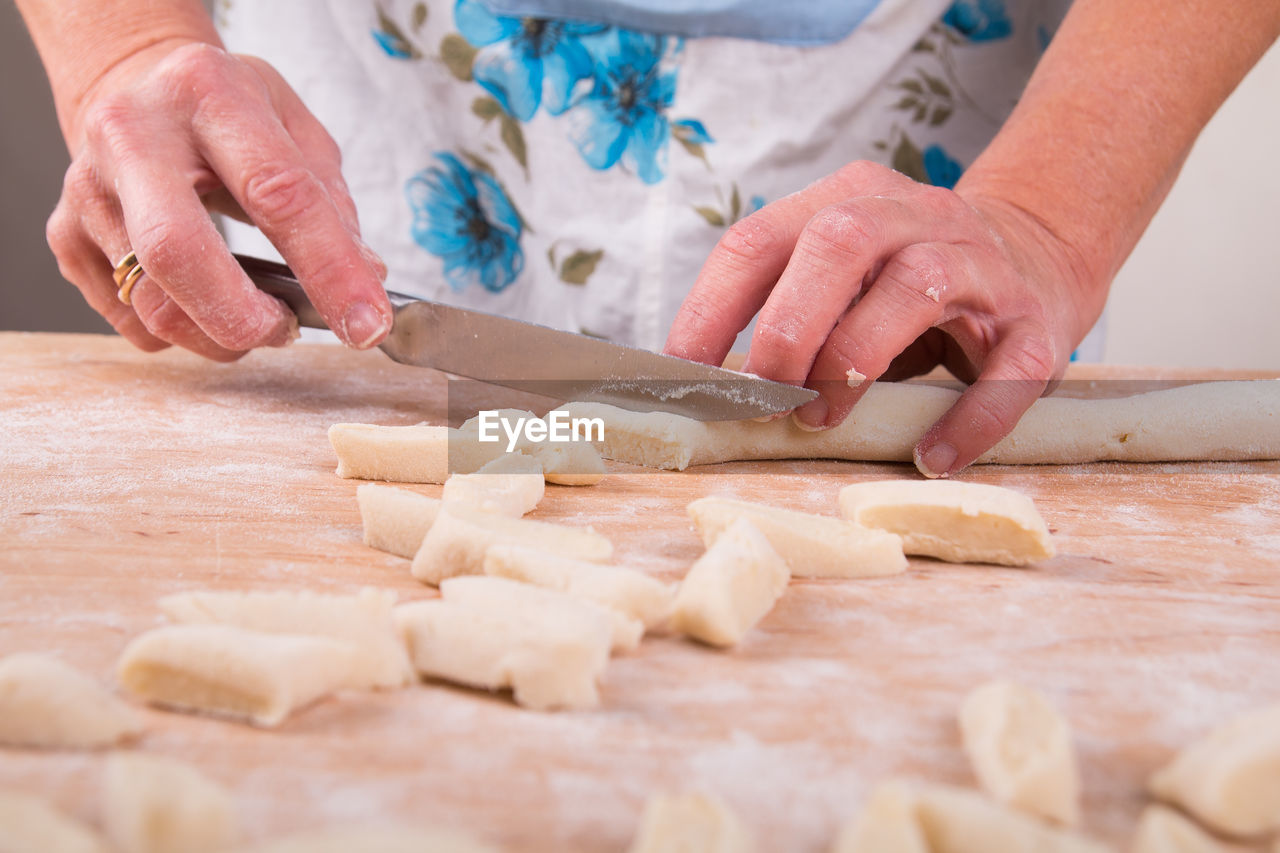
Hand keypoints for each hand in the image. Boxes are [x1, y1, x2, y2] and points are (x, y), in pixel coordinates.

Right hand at [46, 40, 390, 360]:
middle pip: (178, 254)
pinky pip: (128, 319)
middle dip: (245, 318)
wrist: (136, 87)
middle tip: (286, 331)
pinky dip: (180, 329)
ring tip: (254, 316)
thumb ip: (334, 205)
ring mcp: (88, 186)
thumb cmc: (226, 115)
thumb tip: (366, 281)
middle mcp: (133, 134)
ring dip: (220, 334)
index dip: (330, 270)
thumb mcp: (296, 131)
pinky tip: (201, 298)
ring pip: (150, 303)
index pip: (277, 195)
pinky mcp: (64, 233)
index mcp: (209, 93)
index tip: (368, 322)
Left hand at [664, 160, 1098, 476]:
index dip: (710, 310)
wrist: (1037, 258)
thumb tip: (700, 384)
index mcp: (848, 200)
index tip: (683, 377)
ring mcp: (981, 264)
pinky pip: (1008, 370)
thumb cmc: (908, 287)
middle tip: (766, 396)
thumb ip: (783, 312)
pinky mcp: (1036, 322)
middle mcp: (915, 216)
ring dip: (857, 359)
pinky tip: (930, 455)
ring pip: (917, 287)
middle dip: (788, 326)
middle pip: (840, 241)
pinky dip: (967, 419)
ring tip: (824, 417)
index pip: (759, 239)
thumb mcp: (842, 280)